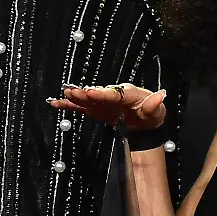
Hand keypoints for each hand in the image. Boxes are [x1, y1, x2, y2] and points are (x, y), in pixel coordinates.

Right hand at [47, 83, 166, 131]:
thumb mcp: (157, 112)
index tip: (92, 92)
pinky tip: (56, 102)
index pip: (115, 93)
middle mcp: (113, 94)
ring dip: (76, 96)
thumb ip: (155, 106)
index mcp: (129, 93)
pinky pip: (81, 106)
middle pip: (98, 93)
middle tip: (74, 91)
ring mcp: (103, 102)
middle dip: (86, 93)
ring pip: (88, 98)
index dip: (103, 93)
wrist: (144, 124)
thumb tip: (159, 96)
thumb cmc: (151, 115)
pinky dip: (69, 105)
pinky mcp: (95, 109)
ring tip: (65, 93)